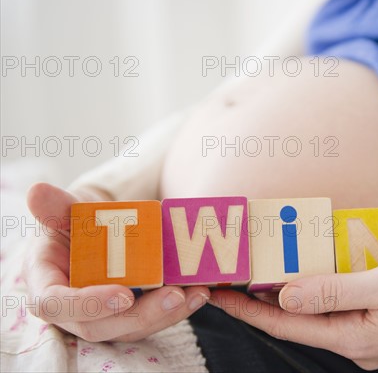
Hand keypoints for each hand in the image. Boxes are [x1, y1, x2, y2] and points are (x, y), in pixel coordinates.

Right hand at [23, 182, 210, 341]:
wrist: (95, 232)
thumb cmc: (75, 224)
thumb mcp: (67, 213)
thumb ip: (56, 208)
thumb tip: (37, 191)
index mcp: (47, 284)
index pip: (56, 304)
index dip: (88, 304)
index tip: (123, 294)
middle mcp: (72, 309)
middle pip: (100, 326)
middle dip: (140, 315)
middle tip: (175, 296)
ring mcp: (101, 316)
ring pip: (130, 328)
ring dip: (166, 315)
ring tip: (195, 294)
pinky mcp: (128, 316)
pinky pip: (150, 319)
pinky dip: (176, 310)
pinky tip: (199, 293)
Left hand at [210, 253, 377, 369]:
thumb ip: (333, 291)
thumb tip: (284, 296)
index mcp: (353, 339)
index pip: (287, 324)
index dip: (249, 309)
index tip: (218, 294)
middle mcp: (358, 344)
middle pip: (300, 321)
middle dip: (265, 300)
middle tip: (235, 277)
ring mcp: (372, 337)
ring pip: (322, 314)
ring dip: (294, 294)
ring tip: (266, 272)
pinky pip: (343, 308)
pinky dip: (323, 291)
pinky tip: (316, 274)